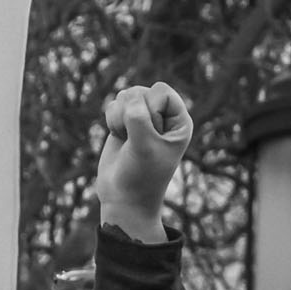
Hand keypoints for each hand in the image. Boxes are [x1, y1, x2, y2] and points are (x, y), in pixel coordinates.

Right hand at [95, 83, 192, 241]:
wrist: (124, 198)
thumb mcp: (144, 146)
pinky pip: (113, 105)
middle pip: (141, 91)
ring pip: (125, 96)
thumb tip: (126, 95)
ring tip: (127, 140)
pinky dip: (112, 121)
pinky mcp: (125, 122)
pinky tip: (119, 138)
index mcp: (179, 121)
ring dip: (120, 118)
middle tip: (138, 141)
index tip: (151, 134)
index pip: (162, 91)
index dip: (151, 108)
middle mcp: (163, 117)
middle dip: (133, 114)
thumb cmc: (141, 175)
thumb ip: (138, 117)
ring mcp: (143, 118)